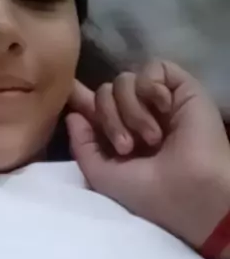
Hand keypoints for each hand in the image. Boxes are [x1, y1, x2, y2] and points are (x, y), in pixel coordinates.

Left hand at [67, 61, 229, 250]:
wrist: (190, 191)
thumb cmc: (148, 191)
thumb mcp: (102, 175)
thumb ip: (82, 145)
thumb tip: (73, 114)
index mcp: (120, 134)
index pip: (95, 106)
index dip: (80, 98)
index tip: (68, 90)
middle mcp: (138, 114)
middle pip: (104, 92)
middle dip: (108, 119)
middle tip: (127, 147)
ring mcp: (159, 101)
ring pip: (123, 80)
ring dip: (131, 111)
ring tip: (151, 139)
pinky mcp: (182, 88)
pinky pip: (153, 67)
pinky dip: (151, 87)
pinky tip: (164, 109)